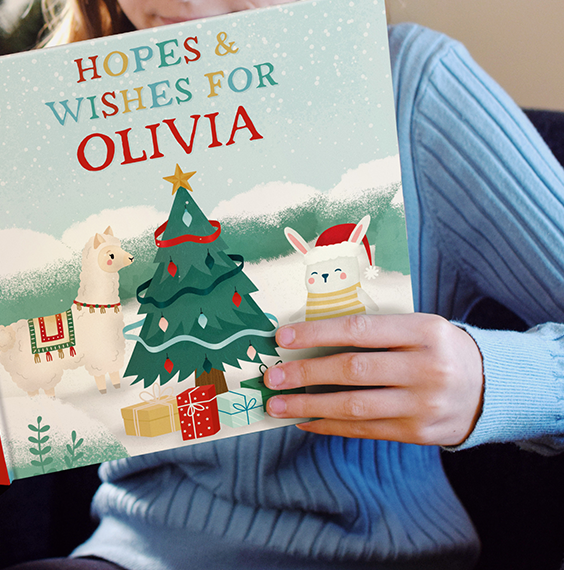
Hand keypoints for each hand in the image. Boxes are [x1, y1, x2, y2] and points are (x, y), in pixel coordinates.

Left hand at [264, 313, 483, 446]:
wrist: (488, 386)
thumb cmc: (435, 347)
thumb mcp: (415, 326)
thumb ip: (373, 330)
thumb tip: (308, 338)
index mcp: (423, 331)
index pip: (360, 330)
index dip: (317, 334)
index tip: (282, 338)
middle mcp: (427, 369)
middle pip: (354, 371)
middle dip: (306, 374)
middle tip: (272, 376)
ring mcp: (424, 405)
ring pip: (356, 407)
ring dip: (310, 406)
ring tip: (278, 404)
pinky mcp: (419, 434)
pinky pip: (365, 430)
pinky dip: (330, 425)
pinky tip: (305, 420)